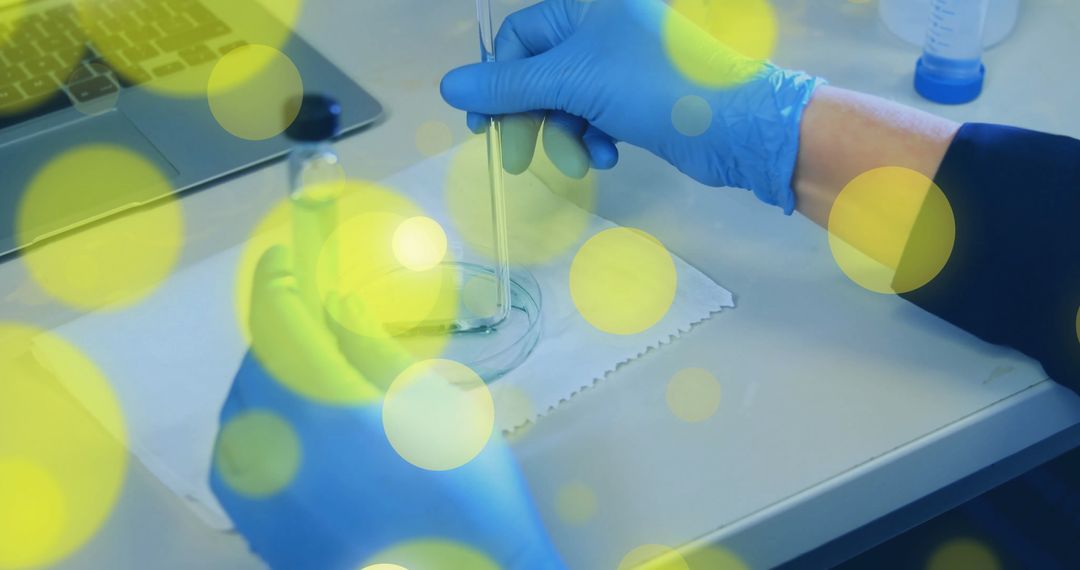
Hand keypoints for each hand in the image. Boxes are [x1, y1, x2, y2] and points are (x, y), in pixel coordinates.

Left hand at [210, 246, 562, 569]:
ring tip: (303, 375)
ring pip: (237, 408)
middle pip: (256, 362)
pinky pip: (234, 455)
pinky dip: (251, 425)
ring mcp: (259, 490)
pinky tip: (284, 429)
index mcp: (328, 407)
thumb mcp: (437, 407)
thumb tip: (334, 310)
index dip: (278, 279)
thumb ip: (375, 352)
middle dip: (279, 332)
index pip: (279, 320)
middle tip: (313, 322)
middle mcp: (277, 445)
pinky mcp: (256, 524)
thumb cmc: (466, 494)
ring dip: (264, 377)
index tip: (285, 258)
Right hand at [440, 0, 823, 213]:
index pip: (520, 39)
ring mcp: (623, 64)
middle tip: (518, 159)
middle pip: (540, 72)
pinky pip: (594, 116)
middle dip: (531, 117)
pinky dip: (593, 138)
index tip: (483, 128)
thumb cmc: (654, 87)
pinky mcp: (638, 99)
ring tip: (582, 160)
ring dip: (565, 134)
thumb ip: (508, 87)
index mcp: (589, 6)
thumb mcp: (573, 81)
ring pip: (566, 100)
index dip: (498, 83)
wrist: (737, 127)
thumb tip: (448, 87)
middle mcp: (604, 27)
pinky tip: (608, 155)